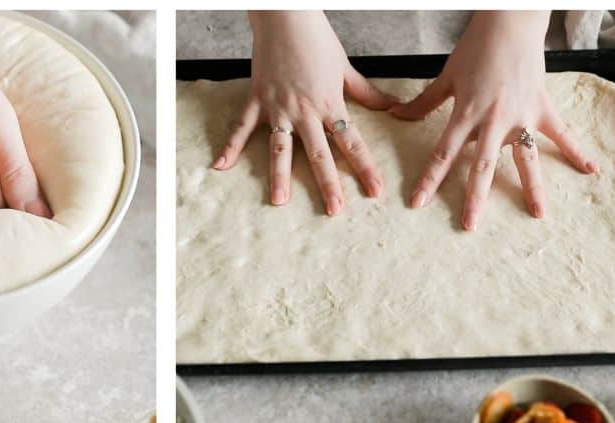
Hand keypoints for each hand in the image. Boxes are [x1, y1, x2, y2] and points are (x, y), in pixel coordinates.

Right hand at [212, 11, 398, 214]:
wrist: (287, 18)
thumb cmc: (318, 41)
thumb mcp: (345, 69)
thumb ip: (367, 93)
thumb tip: (393, 106)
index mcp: (330, 104)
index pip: (352, 142)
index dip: (365, 167)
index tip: (375, 190)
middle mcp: (304, 111)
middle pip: (319, 154)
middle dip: (328, 184)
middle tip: (334, 211)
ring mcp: (278, 107)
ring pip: (280, 148)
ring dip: (279, 176)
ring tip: (279, 201)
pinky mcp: (257, 99)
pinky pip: (242, 127)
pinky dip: (231, 146)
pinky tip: (220, 166)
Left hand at [390, 11, 594, 230]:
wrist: (510, 24)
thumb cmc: (476, 49)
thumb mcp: (447, 76)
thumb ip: (424, 102)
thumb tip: (396, 115)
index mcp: (467, 113)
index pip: (444, 153)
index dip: (429, 179)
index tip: (418, 203)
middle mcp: (494, 120)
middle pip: (482, 166)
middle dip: (475, 198)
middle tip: (470, 226)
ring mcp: (521, 117)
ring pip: (526, 159)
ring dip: (532, 187)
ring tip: (538, 214)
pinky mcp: (542, 109)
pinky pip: (561, 135)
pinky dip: (577, 152)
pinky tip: (590, 171)